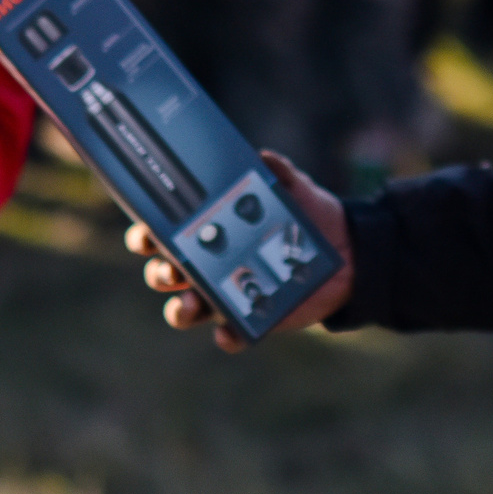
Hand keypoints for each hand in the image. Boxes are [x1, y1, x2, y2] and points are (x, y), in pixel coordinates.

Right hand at [127, 151, 353, 350]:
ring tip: (192, 304)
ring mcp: (225, 293)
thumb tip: (263, 157)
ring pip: (185, 309)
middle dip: (161, 273)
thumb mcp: (294, 188)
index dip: (144, 236)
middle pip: (164, 273)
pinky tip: (228, 331)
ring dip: (181, 309)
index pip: (161, 234)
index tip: (145, 235)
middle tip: (172, 270)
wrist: (347, 252)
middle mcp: (206, 264)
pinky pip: (229, 335)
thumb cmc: (308, 214)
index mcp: (205, 230)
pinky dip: (226, 336)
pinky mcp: (249, 319)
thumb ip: (278, 171)